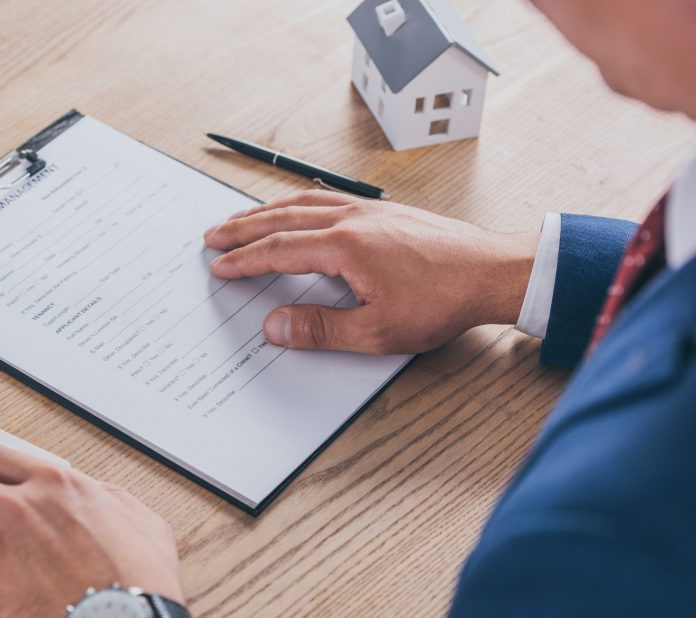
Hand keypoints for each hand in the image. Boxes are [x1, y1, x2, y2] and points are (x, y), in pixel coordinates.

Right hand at [204, 191, 538, 354]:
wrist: (493, 271)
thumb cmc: (442, 301)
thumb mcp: (377, 330)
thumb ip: (320, 329)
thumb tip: (274, 327)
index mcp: (345, 246)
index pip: (278, 250)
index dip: (244, 260)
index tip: (219, 267)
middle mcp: (352, 219)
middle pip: (282, 219)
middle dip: (243, 228)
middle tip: (213, 235)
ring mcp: (369, 210)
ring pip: (303, 203)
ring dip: (267, 211)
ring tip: (243, 220)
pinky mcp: (385, 211)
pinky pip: (328, 198)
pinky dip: (299, 202)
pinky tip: (298, 208)